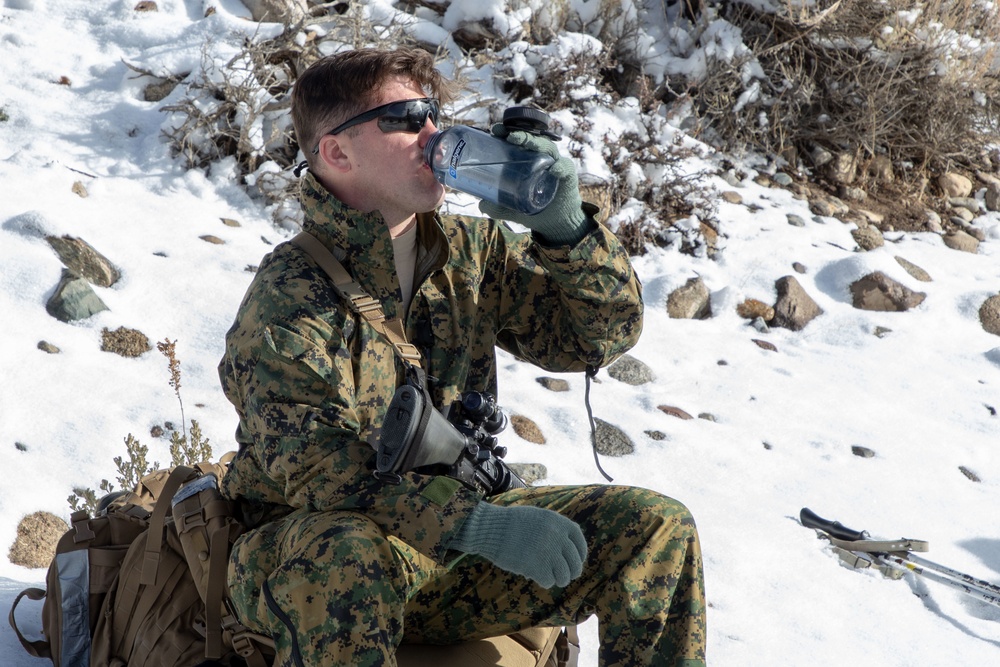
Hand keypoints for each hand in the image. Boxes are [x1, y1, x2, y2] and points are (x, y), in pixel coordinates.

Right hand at [450, 501, 587, 587]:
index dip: (580, 553)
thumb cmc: (510, 523)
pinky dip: (544, 581)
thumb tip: (567, 549)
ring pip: (564, 575)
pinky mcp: (537, 567)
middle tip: (566, 576)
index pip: (579, 541)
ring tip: (552, 579)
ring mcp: (549, 552)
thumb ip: (554, 529)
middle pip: (575, 562)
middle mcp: (558, 537)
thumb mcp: (537, 517)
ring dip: (559, 579)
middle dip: (572, 572)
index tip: (577, 560)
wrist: (490, 528)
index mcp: (559, 522)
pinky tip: (536, 577)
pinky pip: (549, 581)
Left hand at [478, 125, 591, 245]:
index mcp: (527, 160)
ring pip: (548, 148)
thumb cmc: (534, 209)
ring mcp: (555, 165)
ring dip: (538, 143)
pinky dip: (560, 167)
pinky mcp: (568, 176)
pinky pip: (565, 168)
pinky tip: (553, 169)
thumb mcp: (512, 209)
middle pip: (532, 140)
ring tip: (527, 143)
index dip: (506, 133)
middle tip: (508, 135)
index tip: (494, 130)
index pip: (517, 142)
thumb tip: (480, 205)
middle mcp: (541, 158)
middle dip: (520, 133)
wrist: (554, 222)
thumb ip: (497, 207)